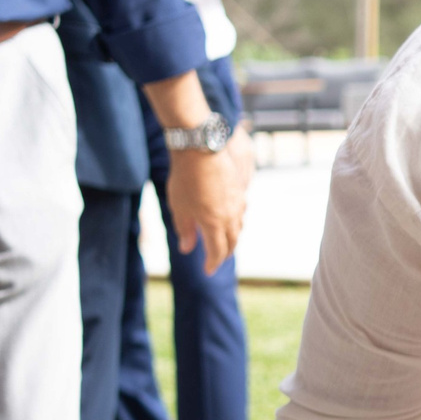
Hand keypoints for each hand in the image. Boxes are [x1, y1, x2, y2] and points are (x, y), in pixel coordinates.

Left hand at [162, 147, 246, 273]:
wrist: (199, 148)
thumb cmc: (185, 179)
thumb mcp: (179, 207)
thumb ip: (185, 230)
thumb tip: (187, 248)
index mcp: (214, 224)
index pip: (217, 251)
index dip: (212, 263)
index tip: (207, 270)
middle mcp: (230, 216)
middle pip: (232, 242)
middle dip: (224, 253)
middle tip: (216, 259)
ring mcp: (238, 202)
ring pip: (239, 227)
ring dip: (232, 237)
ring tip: (224, 240)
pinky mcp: (239, 189)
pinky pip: (241, 212)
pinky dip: (236, 221)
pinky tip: (230, 218)